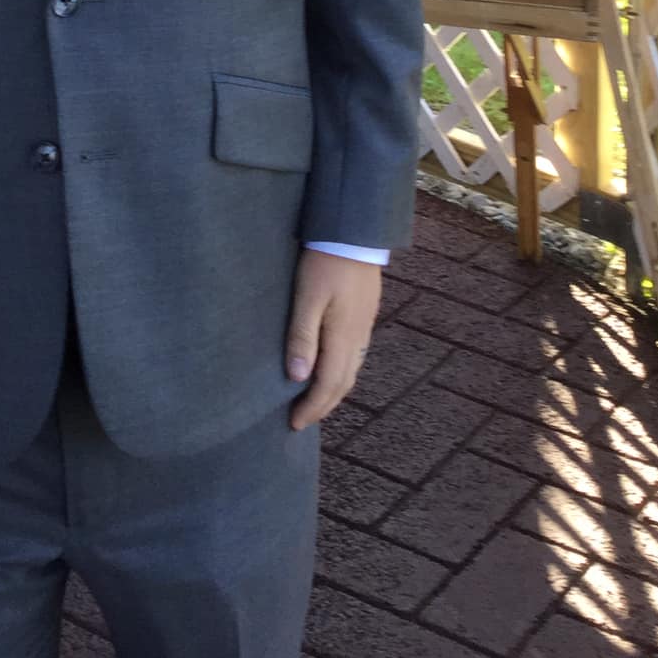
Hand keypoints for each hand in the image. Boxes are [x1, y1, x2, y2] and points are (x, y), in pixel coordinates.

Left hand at [285, 250, 381, 430]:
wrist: (355, 234)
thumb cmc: (325, 262)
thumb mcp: (307, 298)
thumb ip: (302, 337)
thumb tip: (297, 377)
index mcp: (342, 338)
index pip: (327, 385)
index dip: (311, 407)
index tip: (294, 423)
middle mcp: (357, 338)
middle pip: (342, 384)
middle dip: (323, 406)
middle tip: (301, 419)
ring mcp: (364, 327)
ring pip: (351, 371)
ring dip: (333, 391)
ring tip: (314, 401)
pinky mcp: (364, 316)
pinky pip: (355, 356)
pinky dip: (341, 372)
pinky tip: (330, 367)